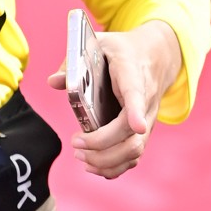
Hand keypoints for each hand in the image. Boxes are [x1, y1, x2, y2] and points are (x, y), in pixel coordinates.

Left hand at [50, 18, 180, 178]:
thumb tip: (55, 81)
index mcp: (133, 75)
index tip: (137, 125)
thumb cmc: (122, 51)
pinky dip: (114, 167)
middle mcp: (145, 102)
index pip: (137, 95)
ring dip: (106, 160)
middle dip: (102, 144)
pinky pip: (133, 157)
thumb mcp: (100, 43)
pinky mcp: (143, 133)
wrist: (156, 57)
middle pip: (131, 133)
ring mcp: (147, 120)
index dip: (136, 111)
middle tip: (75, 142)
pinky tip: (92, 165)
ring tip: (80, 156)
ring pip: (135, 150)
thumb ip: (74, 60)